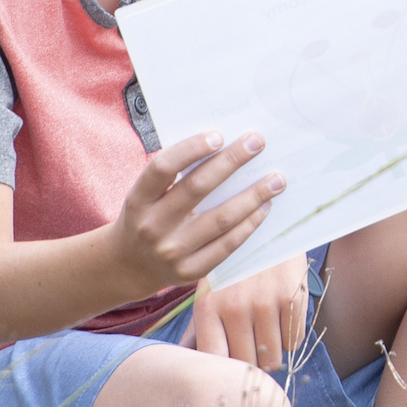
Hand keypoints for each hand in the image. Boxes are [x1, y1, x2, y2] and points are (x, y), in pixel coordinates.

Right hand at [107, 131, 285, 296]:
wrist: (129, 266)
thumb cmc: (146, 217)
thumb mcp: (145, 195)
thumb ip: (174, 175)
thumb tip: (223, 148)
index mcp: (137, 200)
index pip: (162, 168)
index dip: (190, 149)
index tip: (219, 135)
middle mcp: (152, 226)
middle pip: (197, 188)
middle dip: (231, 162)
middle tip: (257, 142)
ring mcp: (171, 251)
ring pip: (221, 218)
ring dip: (253, 196)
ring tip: (276, 179)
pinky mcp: (189, 271)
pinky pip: (227, 245)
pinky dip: (249, 224)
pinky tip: (264, 207)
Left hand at [180, 256, 310, 374]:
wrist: (272, 225)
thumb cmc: (237, 266)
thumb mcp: (210, 291)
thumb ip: (199, 329)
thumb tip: (188, 364)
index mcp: (208, 306)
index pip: (213, 359)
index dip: (223, 370)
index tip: (229, 366)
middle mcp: (235, 307)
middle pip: (246, 364)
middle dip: (250, 362)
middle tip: (252, 346)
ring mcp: (265, 303)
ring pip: (273, 358)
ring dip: (272, 352)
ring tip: (267, 331)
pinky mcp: (292, 298)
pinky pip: (293, 342)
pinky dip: (290, 337)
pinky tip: (282, 318)